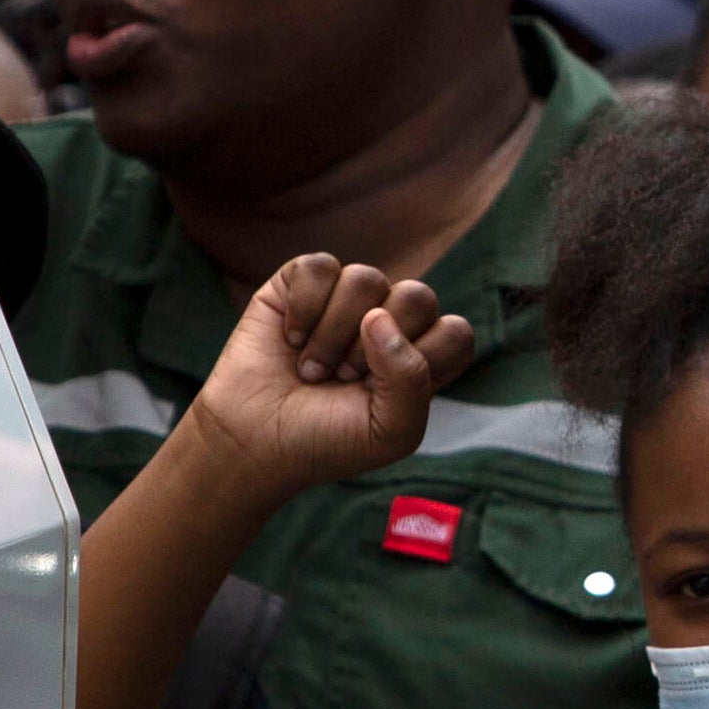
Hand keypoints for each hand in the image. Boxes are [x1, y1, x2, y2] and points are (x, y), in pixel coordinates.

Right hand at [172, 254, 479, 506]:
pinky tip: (290, 339)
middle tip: (343, 379)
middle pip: (418, 296)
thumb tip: (377, 315)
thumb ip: (411, 380)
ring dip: (333, 334)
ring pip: (367, 279)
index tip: (383, 393)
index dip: (424, 359)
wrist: (253, 441)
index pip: (455, 333)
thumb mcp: (390, 432)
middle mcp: (390, 323)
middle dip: (375, 347)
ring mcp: (347, 299)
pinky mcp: (302, 284)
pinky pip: (320, 267)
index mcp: (421, 358)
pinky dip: (303, 307)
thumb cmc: (326, 441)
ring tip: (311, 369)